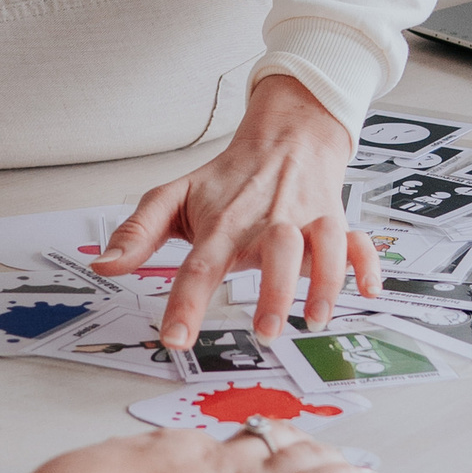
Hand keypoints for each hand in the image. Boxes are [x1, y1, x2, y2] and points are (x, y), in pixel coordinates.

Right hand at [0, 419, 375, 472]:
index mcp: (159, 454)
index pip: (204, 451)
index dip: (224, 456)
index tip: (230, 460)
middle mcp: (205, 463)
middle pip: (254, 447)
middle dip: (278, 447)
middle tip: (297, 447)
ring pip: (290, 464)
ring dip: (318, 460)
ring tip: (339, 462)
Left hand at [95, 73, 380, 350]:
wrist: (285, 134)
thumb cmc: (228, 177)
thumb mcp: (174, 196)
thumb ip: (138, 233)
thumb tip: (102, 266)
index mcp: (224, 221)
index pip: (201, 263)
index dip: (186, 302)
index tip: (175, 338)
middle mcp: (267, 219)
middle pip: (274, 250)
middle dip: (272, 290)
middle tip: (265, 332)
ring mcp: (305, 219)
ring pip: (322, 243)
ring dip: (323, 281)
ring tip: (315, 319)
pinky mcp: (334, 221)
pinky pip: (358, 241)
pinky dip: (368, 264)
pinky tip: (369, 291)